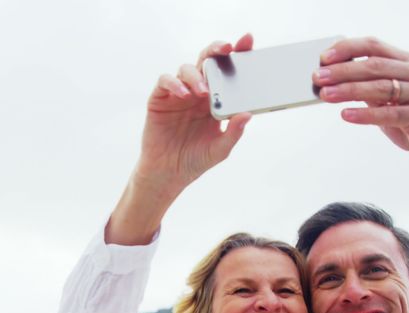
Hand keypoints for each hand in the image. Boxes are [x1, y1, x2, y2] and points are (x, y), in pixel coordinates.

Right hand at [133, 34, 254, 193]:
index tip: (248, 42)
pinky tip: (183, 94)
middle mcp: (197, 91)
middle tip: (227, 48)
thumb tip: (247, 114)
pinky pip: (166, 81)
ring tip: (203, 92)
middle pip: (207, 61)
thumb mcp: (220, 149)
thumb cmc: (195, 160)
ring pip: (187, 68)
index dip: (237, 54)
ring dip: (197, 75)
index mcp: (216, 99)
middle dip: (217, 50)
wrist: (168, 174)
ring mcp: (178, 94)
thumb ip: (234, 133)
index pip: (227, 71)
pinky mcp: (160, 99)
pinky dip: (174, 83)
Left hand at [313, 37, 408, 172]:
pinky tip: (346, 115)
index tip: (323, 57)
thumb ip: (370, 87)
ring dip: (348, 90)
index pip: (375, 46)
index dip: (347, 49)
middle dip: (342, 71)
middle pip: (374, 65)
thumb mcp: (392, 100)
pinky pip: (390, 113)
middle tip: (318, 77)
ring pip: (380, 88)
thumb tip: (333, 80)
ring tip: (326, 95)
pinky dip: (365, 114)